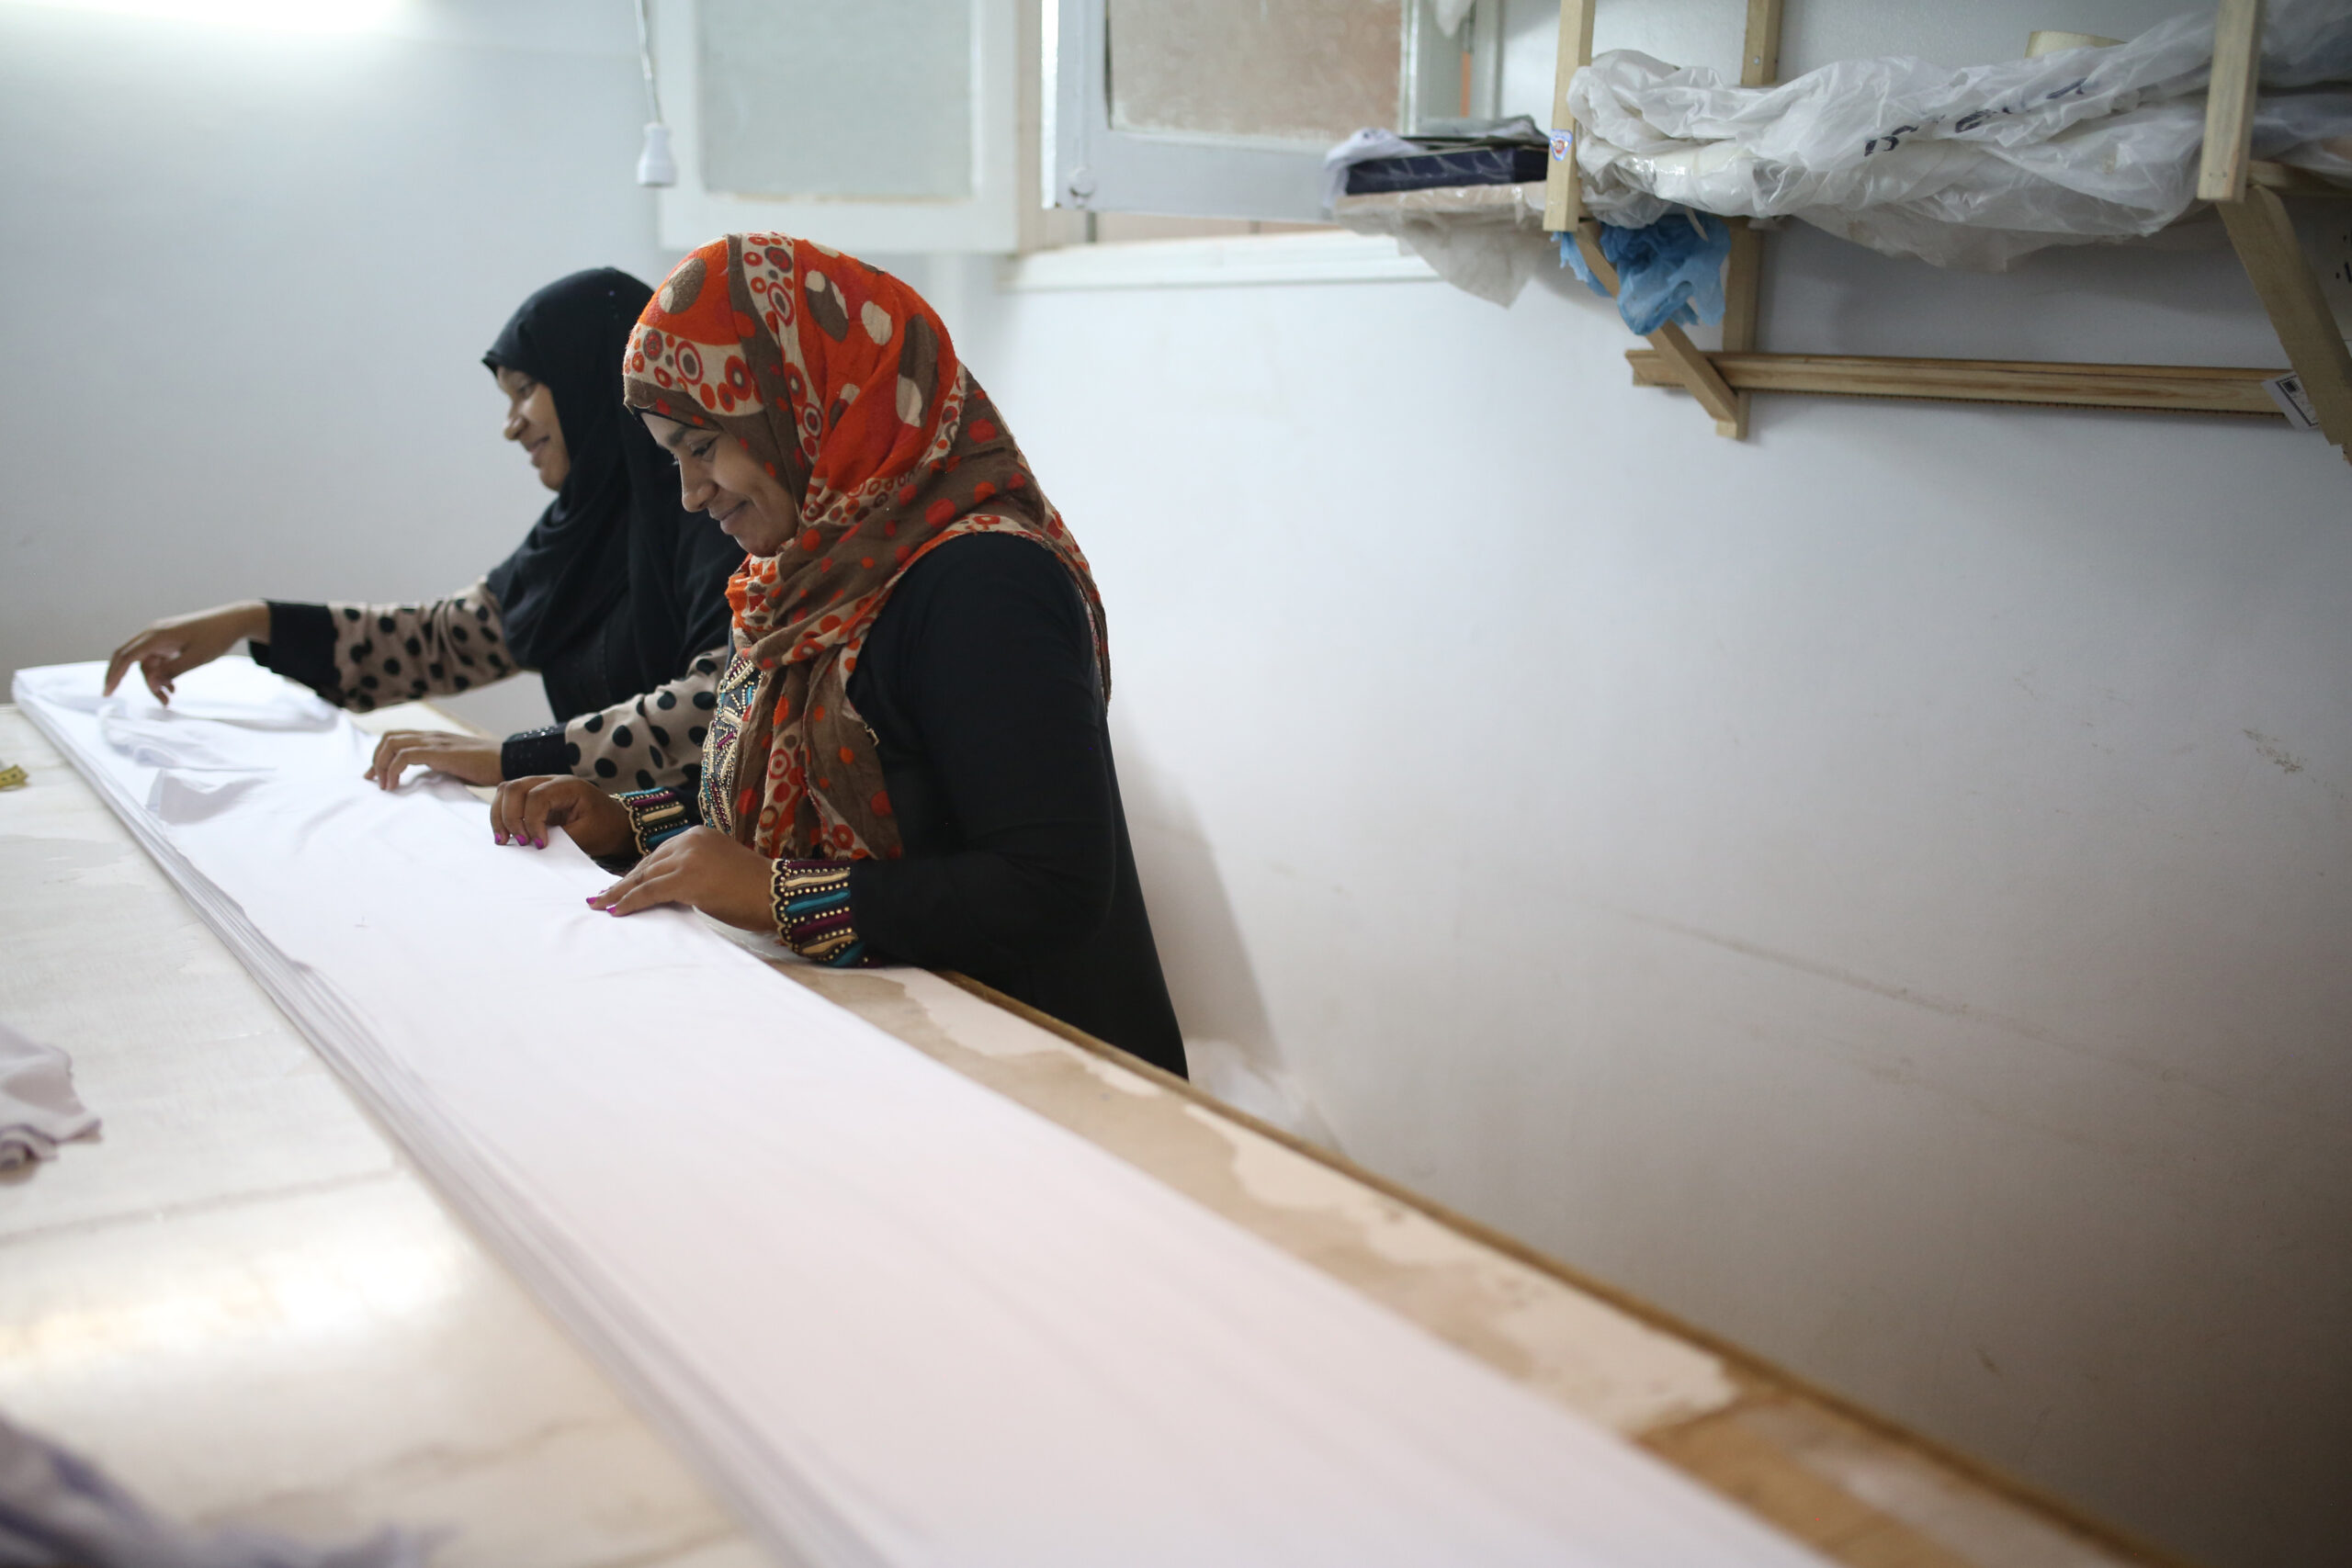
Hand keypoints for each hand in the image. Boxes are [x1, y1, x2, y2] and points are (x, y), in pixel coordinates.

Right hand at [104, 601, 270, 703]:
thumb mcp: (196, 658)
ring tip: (168, 699)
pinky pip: (157, 660)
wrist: (232, 621)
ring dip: (153, 681)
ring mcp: (160, 637)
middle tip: (112, 694)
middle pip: (128, 657)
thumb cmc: (215, 638)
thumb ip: (172, 671)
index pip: (127, 656)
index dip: (114, 674)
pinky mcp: (168, 641)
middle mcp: (153, 634)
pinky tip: (172, 688)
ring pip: (146, 663)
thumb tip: (150, 683)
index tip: (107, 691)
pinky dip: (161, 674)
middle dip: (121, 677)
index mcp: (157, 635)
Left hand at [367, 730, 502, 789]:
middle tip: (374, 781)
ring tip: (385, 787)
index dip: (381, 756)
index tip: (377, 777)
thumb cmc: (488, 768)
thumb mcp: (457, 767)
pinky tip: (395, 786)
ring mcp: (434, 742)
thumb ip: (440, 768)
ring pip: (392, 744)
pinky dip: (393, 770)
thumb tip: (425, 782)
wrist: (509, 761)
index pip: (397, 737)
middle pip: (389, 738)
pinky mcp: (439, 752)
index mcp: (435, 739)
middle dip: (376, 760)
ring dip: (381, 765)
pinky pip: (404, 756)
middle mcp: (431, 736)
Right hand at [490, 774, 631, 858]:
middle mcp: (551, 780)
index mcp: (569, 786)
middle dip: (509, 817)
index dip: (532, 822)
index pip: (537, 797)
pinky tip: (506, 835)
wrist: (614, 824)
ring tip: (504, 841)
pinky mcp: (533, 797)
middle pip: (515, 788)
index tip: (539, 845)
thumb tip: (532, 845)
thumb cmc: (605, 828)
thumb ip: (561, 838)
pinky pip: (508, 799)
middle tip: (518, 842)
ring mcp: (540, 786)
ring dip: (500, 815)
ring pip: (507, 790)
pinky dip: (502, 816)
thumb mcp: (588, 836)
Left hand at [587, 826, 777, 933]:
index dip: (637, 873)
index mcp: (699, 835)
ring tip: (600, 905)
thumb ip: (693, 870)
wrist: (777, 895)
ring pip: (644, 877)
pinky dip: (629, 902)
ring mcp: (688, 857)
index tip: (619, 886)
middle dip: (623, 882)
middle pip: (648, 864)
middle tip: (600, 897)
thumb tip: (664, 889)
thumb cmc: (755, 890)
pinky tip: (615, 910)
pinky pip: (649, 892)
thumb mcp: (719, 870)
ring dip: (619, 893)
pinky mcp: (686, 878)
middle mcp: (691, 840)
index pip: (659, 854)